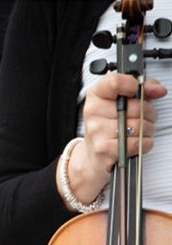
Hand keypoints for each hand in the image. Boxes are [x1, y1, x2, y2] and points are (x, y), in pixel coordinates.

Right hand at [64, 73, 165, 206]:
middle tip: (141, 117)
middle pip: (136, 106)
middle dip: (147, 113)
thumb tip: (158, 89)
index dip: (132, 85)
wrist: (93, 156)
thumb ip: (142, 90)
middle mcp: (94, 112)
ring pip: (139, 125)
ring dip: (146, 130)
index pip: (115, 82)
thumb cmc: (107, 127)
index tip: (136, 90)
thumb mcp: (119, 103)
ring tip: (137, 131)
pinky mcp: (104, 149)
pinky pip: (137, 142)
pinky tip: (135, 143)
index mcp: (96, 96)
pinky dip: (143, 144)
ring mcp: (97, 131)